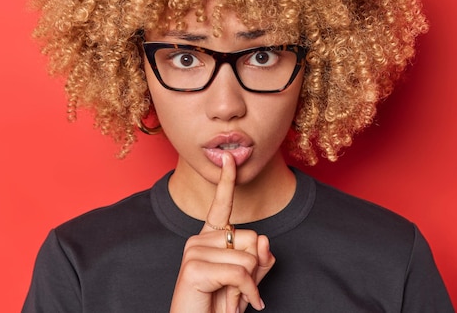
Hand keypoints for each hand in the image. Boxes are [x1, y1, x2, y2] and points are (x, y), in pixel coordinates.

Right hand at [169, 153, 274, 312]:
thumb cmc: (221, 304)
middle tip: (235, 289)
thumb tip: (263, 239)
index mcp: (211, 238)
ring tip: (228, 296)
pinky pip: (240, 273)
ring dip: (247, 285)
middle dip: (253, 268)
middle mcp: (199, 239)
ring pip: (248, 257)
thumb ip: (260, 258)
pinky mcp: (193, 267)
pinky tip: (233, 306)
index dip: (226, 181)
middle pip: (251, 237)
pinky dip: (246, 293)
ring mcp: (193, 251)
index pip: (221, 205)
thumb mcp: (249, 280)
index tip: (229, 157)